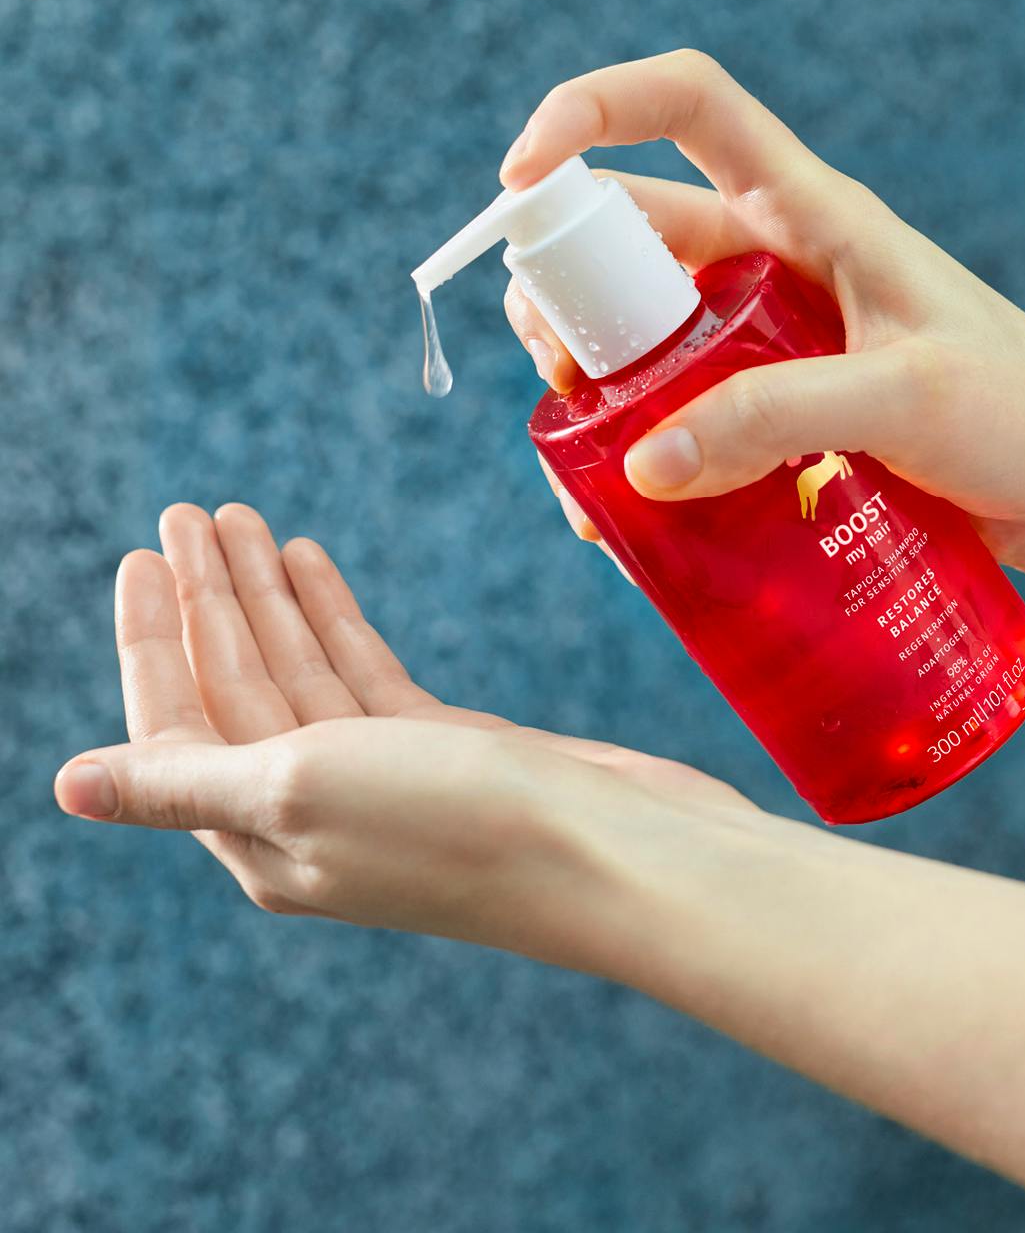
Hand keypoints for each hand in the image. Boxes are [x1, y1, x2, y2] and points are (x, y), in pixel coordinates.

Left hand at [54, 504, 749, 954]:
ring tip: (241, 521)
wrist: (616, 854)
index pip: (176, 722)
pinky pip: (363, 671)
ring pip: (300, 670)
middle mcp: (312, 812)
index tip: (141, 553)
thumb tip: (65, 786)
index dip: (153, 637)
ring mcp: (381, 779)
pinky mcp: (444, 750)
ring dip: (268, 596)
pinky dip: (333, 615)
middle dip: (209, 599)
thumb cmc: (456, 827)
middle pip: (238, 686)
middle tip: (189, 513)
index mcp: (260, 836)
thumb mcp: (297, 792)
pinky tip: (312, 563)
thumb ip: (181, 780)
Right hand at [501, 50, 1024, 627]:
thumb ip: (774, 418)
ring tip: (591, 488)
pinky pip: (678, 418)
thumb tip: (640, 462)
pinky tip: (634, 524)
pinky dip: (640, 460)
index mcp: (810, 210)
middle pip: (627, 241)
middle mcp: (774, 262)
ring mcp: (768, 342)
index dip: (591, 109)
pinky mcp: (773, 415)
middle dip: (565, 298)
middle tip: (562, 383)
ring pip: (639, 341)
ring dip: (594, 399)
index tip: (518, 179)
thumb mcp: (903, 399)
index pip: (687, 105)